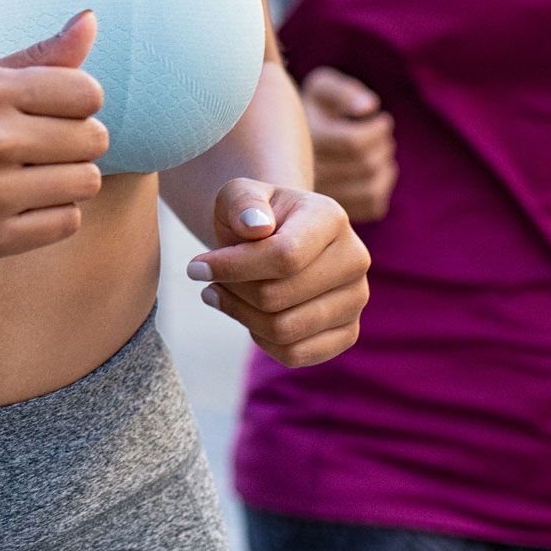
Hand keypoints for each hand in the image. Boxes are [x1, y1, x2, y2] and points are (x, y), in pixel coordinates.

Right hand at [0, 10, 109, 264]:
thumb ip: (38, 56)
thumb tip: (90, 21)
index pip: (87, 92)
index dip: (77, 101)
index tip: (51, 111)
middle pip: (94, 138)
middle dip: (75, 141)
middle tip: (37, 145)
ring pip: (87, 181)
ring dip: (67, 178)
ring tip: (30, 174)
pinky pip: (68, 222)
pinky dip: (53, 212)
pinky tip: (20, 202)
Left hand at [188, 182, 369, 367]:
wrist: (277, 238)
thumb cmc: (254, 215)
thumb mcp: (238, 194)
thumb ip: (242, 201)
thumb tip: (256, 227)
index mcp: (331, 218)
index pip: (284, 256)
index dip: (233, 267)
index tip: (195, 266)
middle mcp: (354, 259)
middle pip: (278, 297)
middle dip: (232, 291)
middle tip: (209, 281)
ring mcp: (356, 299)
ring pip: (285, 330)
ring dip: (241, 315)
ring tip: (222, 295)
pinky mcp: (347, 333)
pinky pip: (296, 355)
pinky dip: (261, 340)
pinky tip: (248, 316)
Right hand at [301, 66, 395, 223]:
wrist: (280, 143)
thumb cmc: (311, 110)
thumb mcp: (320, 88)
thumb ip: (343, 92)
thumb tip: (368, 107)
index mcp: (305, 143)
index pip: (353, 143)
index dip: (377, 130)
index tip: (382, 118)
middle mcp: (310, 175)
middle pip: (365, 166)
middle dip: (383, 146)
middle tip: (383, 135)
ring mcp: (321, 199)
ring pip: (371, 189)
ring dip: (386, 168)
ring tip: (380, 153)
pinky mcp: (335, 216)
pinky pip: (373, 206)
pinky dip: (382, 188)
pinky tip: (374, 174)